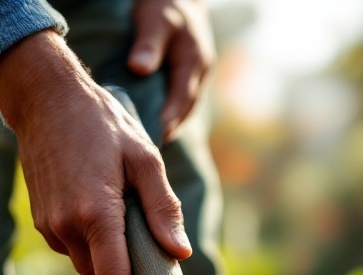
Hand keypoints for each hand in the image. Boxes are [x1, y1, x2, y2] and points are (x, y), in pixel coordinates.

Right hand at [0, 31, 191, 274]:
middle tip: (150, 268)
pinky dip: (91, 244)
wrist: (45, 99)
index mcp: (98, 213)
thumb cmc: (103, 124)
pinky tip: (100, 213)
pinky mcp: (42, 222)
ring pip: (87, 266)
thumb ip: (162, 208)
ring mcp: (51, 226)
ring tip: (123, 224)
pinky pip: (73, 249)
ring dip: (108, 260)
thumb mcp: (145, 158)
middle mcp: (69, 226)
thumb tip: (179, 253)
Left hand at [127, 0, 215, 141]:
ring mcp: (198, 76)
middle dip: (169, 129)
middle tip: (149, 149)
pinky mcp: (191, 77)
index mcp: (194, 61)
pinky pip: (182, 101)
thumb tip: (139, 68)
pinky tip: (156, 124)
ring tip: (151, 143)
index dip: (168, 121)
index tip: (152, 138)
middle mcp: (201, 73)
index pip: (182, 100)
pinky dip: (171, 114)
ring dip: (171, 125)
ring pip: (186, 109)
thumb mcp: (154, 18)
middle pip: (186, 110)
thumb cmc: (163, 3)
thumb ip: (148, 43)